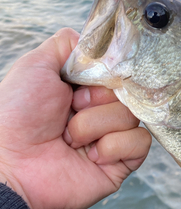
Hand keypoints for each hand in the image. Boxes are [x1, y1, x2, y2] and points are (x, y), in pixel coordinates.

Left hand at [0, 28, 150, 208]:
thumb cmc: (16, 116)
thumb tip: (97, 43)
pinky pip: (140, 142)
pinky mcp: (121, 163)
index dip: (100, 76)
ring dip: (96, 126)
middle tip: (69, 112)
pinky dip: (113, 146)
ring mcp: (112, 138)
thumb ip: (66, 45)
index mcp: (84, 90)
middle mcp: (100, 112)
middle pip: (128, 91)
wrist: (11, 165)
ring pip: (133, 116)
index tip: (75, 86)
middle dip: (96, 101)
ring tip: (71, 139)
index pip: (116, 70)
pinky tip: (90, 156)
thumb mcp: (36, 66)